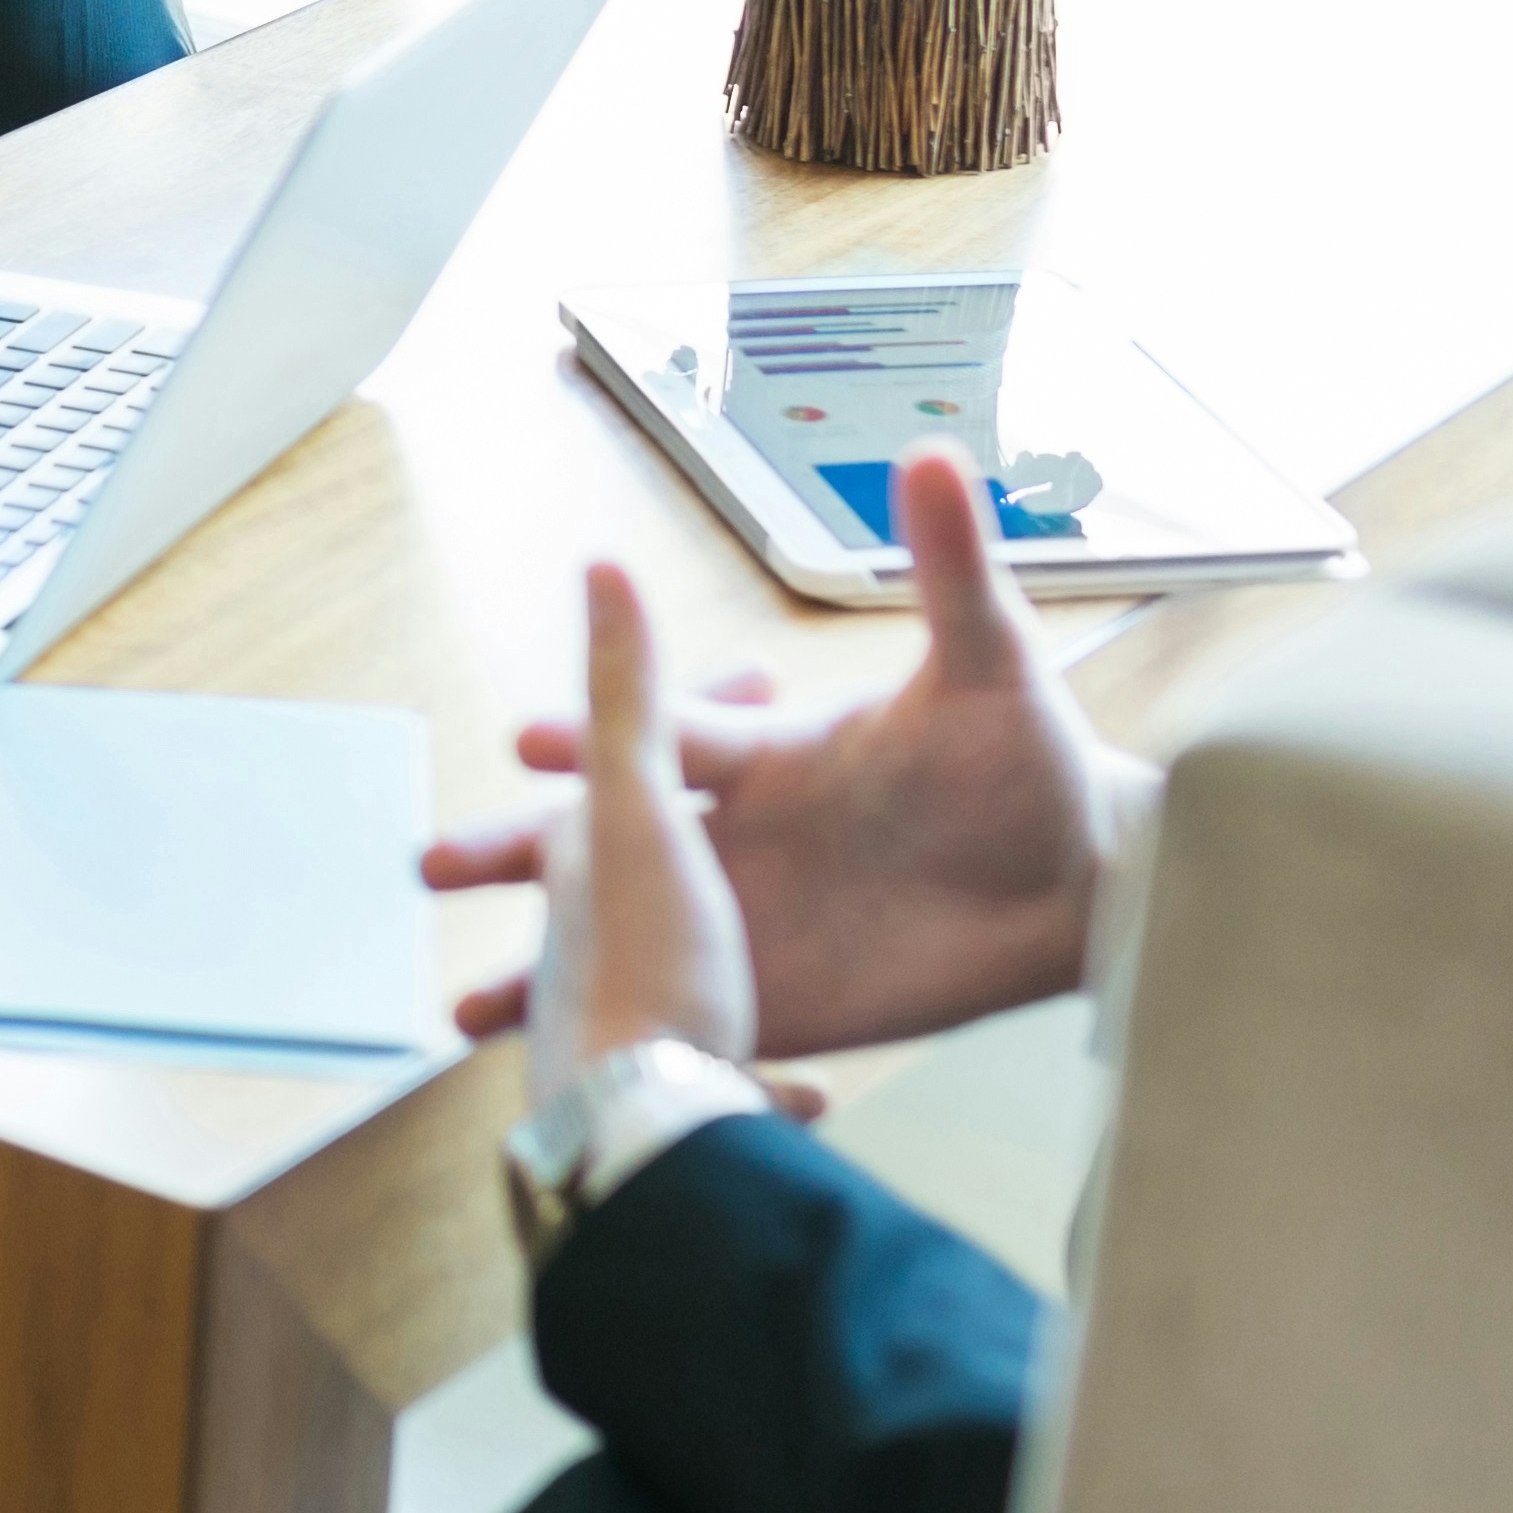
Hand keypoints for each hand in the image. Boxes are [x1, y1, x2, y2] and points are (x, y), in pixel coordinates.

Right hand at [443, 447, 1121, 1058]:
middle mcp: (743, 833)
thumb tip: (936, 451)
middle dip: (514, 851)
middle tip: (432, 862)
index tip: (528, 735)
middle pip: (599, 839)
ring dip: (541, 962)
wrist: (1081, 884)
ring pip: (620, 939)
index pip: (660, 733)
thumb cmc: (1036, 764)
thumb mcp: (991, 661)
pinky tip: (556, 1061)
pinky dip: (616, 1036)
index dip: (596, 730)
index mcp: (770, 754)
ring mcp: (754, 916)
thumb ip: (950, 564)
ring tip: (463, 1005)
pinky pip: (684, 1019)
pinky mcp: (788, 991)